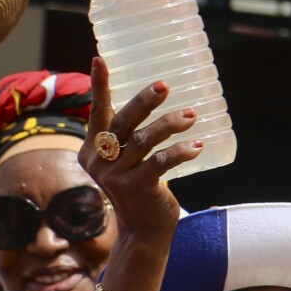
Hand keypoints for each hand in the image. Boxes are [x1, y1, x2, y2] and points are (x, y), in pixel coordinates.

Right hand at [78, 58, 203, 241]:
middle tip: (164, 86)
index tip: (98, 59)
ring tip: (191, 115)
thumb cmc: (139, 188)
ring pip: (144, 140)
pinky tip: (197, 144)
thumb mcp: (127, 161)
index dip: (99, 85)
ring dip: (170, 124)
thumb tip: (152, 100)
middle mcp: (99, 161)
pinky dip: (180, 151)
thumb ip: (129, 138)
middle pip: (123, 122)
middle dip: (144, 101)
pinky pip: (161, 162)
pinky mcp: (136, 187)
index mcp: (92, 149)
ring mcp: (115, 175)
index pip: (97, 111)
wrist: (143, 231)